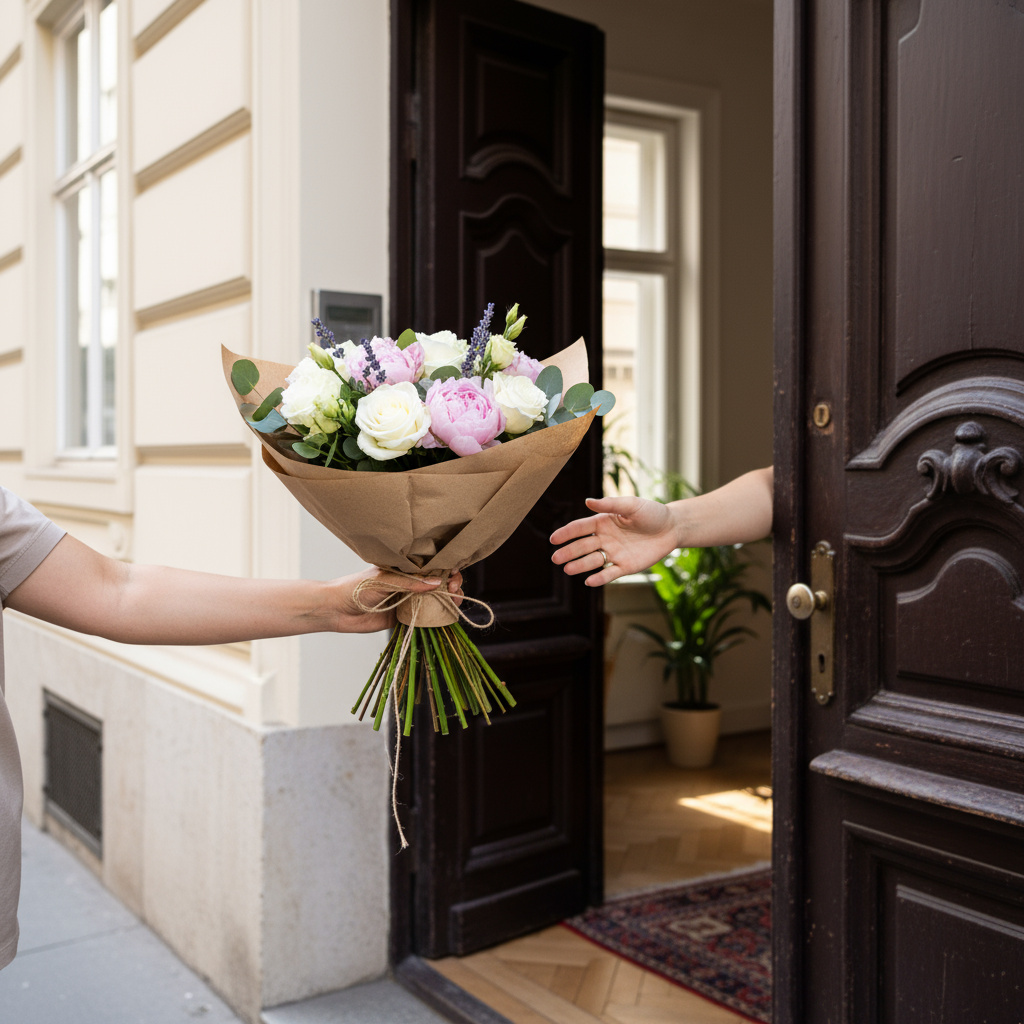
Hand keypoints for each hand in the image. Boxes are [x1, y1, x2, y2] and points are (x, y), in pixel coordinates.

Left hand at [331, 568, 464, 631]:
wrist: (336, 609)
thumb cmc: (356, 588)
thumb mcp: (385, 581)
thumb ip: (410, 583)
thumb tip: (437, 584)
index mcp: (403, 569)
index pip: (431, 566)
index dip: (445, 569)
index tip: (453, 575)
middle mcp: (408, 583)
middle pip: (437, 583)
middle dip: (450, 585)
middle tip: (454, 590)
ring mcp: (407, 600)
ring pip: (433, 600)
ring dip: (447, 600)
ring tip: (455, 602)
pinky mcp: (403, 616)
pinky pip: (424, 616)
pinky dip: (436, 616)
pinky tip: (446, 615)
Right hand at [550, 496, 678, 586]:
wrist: (672, 528)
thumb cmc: (652, 513)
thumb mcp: (631, 505)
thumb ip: (610, 504)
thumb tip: (588, 501)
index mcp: (603, 522)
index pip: (580, 528)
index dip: (566, 533)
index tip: (553, 539)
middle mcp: (605, 539)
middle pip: (583, 546)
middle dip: (568, 552)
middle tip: (555, 558)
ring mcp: (614, 554)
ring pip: (593, 561)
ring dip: (580, 565)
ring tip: (567, 569)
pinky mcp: (626, 567)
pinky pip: (609, 573)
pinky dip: (599, 578)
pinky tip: (589, 581)